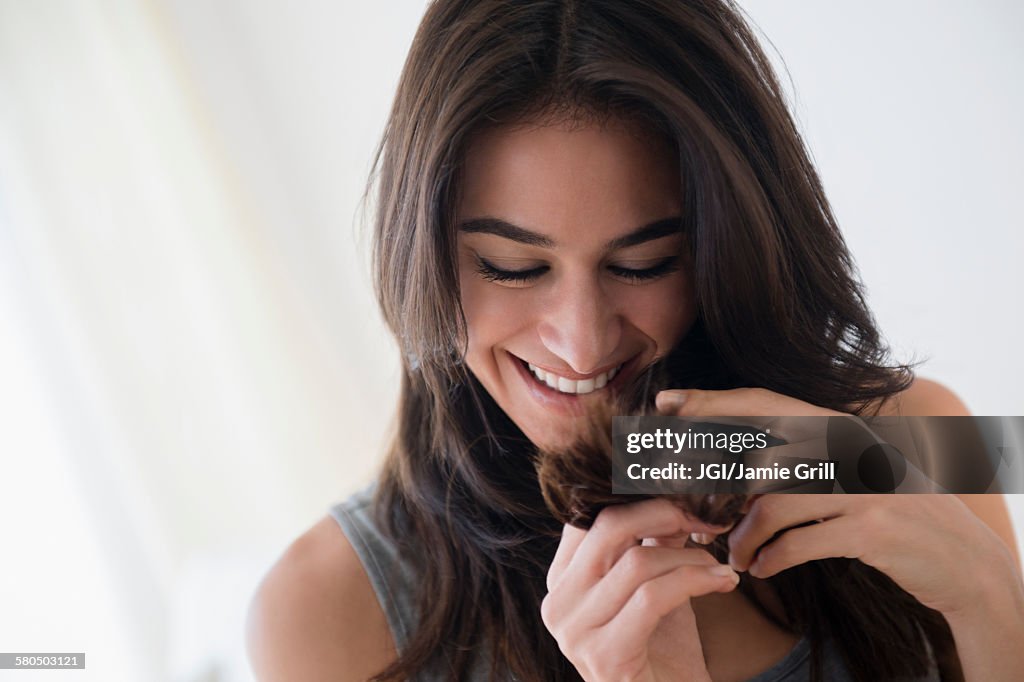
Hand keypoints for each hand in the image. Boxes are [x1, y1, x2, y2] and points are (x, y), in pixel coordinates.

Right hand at [541, 498, 739, 681]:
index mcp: (563, 579)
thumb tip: (679, 493)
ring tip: (719, 564)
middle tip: (708, 518)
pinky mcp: (605, 656)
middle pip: (609, 527)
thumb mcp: (656, 584)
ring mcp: (575, 632)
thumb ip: (657, 541)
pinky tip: (722, 581)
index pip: (590, 515)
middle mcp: (558, 603)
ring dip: (690, 556)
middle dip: (666, 513)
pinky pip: (653, 597)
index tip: (685, 498)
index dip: (639, 498)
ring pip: (637, 562)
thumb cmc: (662, 652)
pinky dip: (695, 580)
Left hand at [655, 387, 1020, 618]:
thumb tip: (728, 461)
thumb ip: (796, 457)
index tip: (665, 403)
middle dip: (709, 476)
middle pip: (755, 450)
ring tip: (734, 554)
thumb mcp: (845, 471)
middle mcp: (846, 447)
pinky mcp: (869, 530)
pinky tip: (760, 568)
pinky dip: (770, 559)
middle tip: (687, 509)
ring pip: (770, 504)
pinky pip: (798, 543)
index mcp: (836, 425)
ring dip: (741, 536)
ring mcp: (860, 487)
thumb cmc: (886, 511)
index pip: (762, 401)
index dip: (711, 401)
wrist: (958, 556)